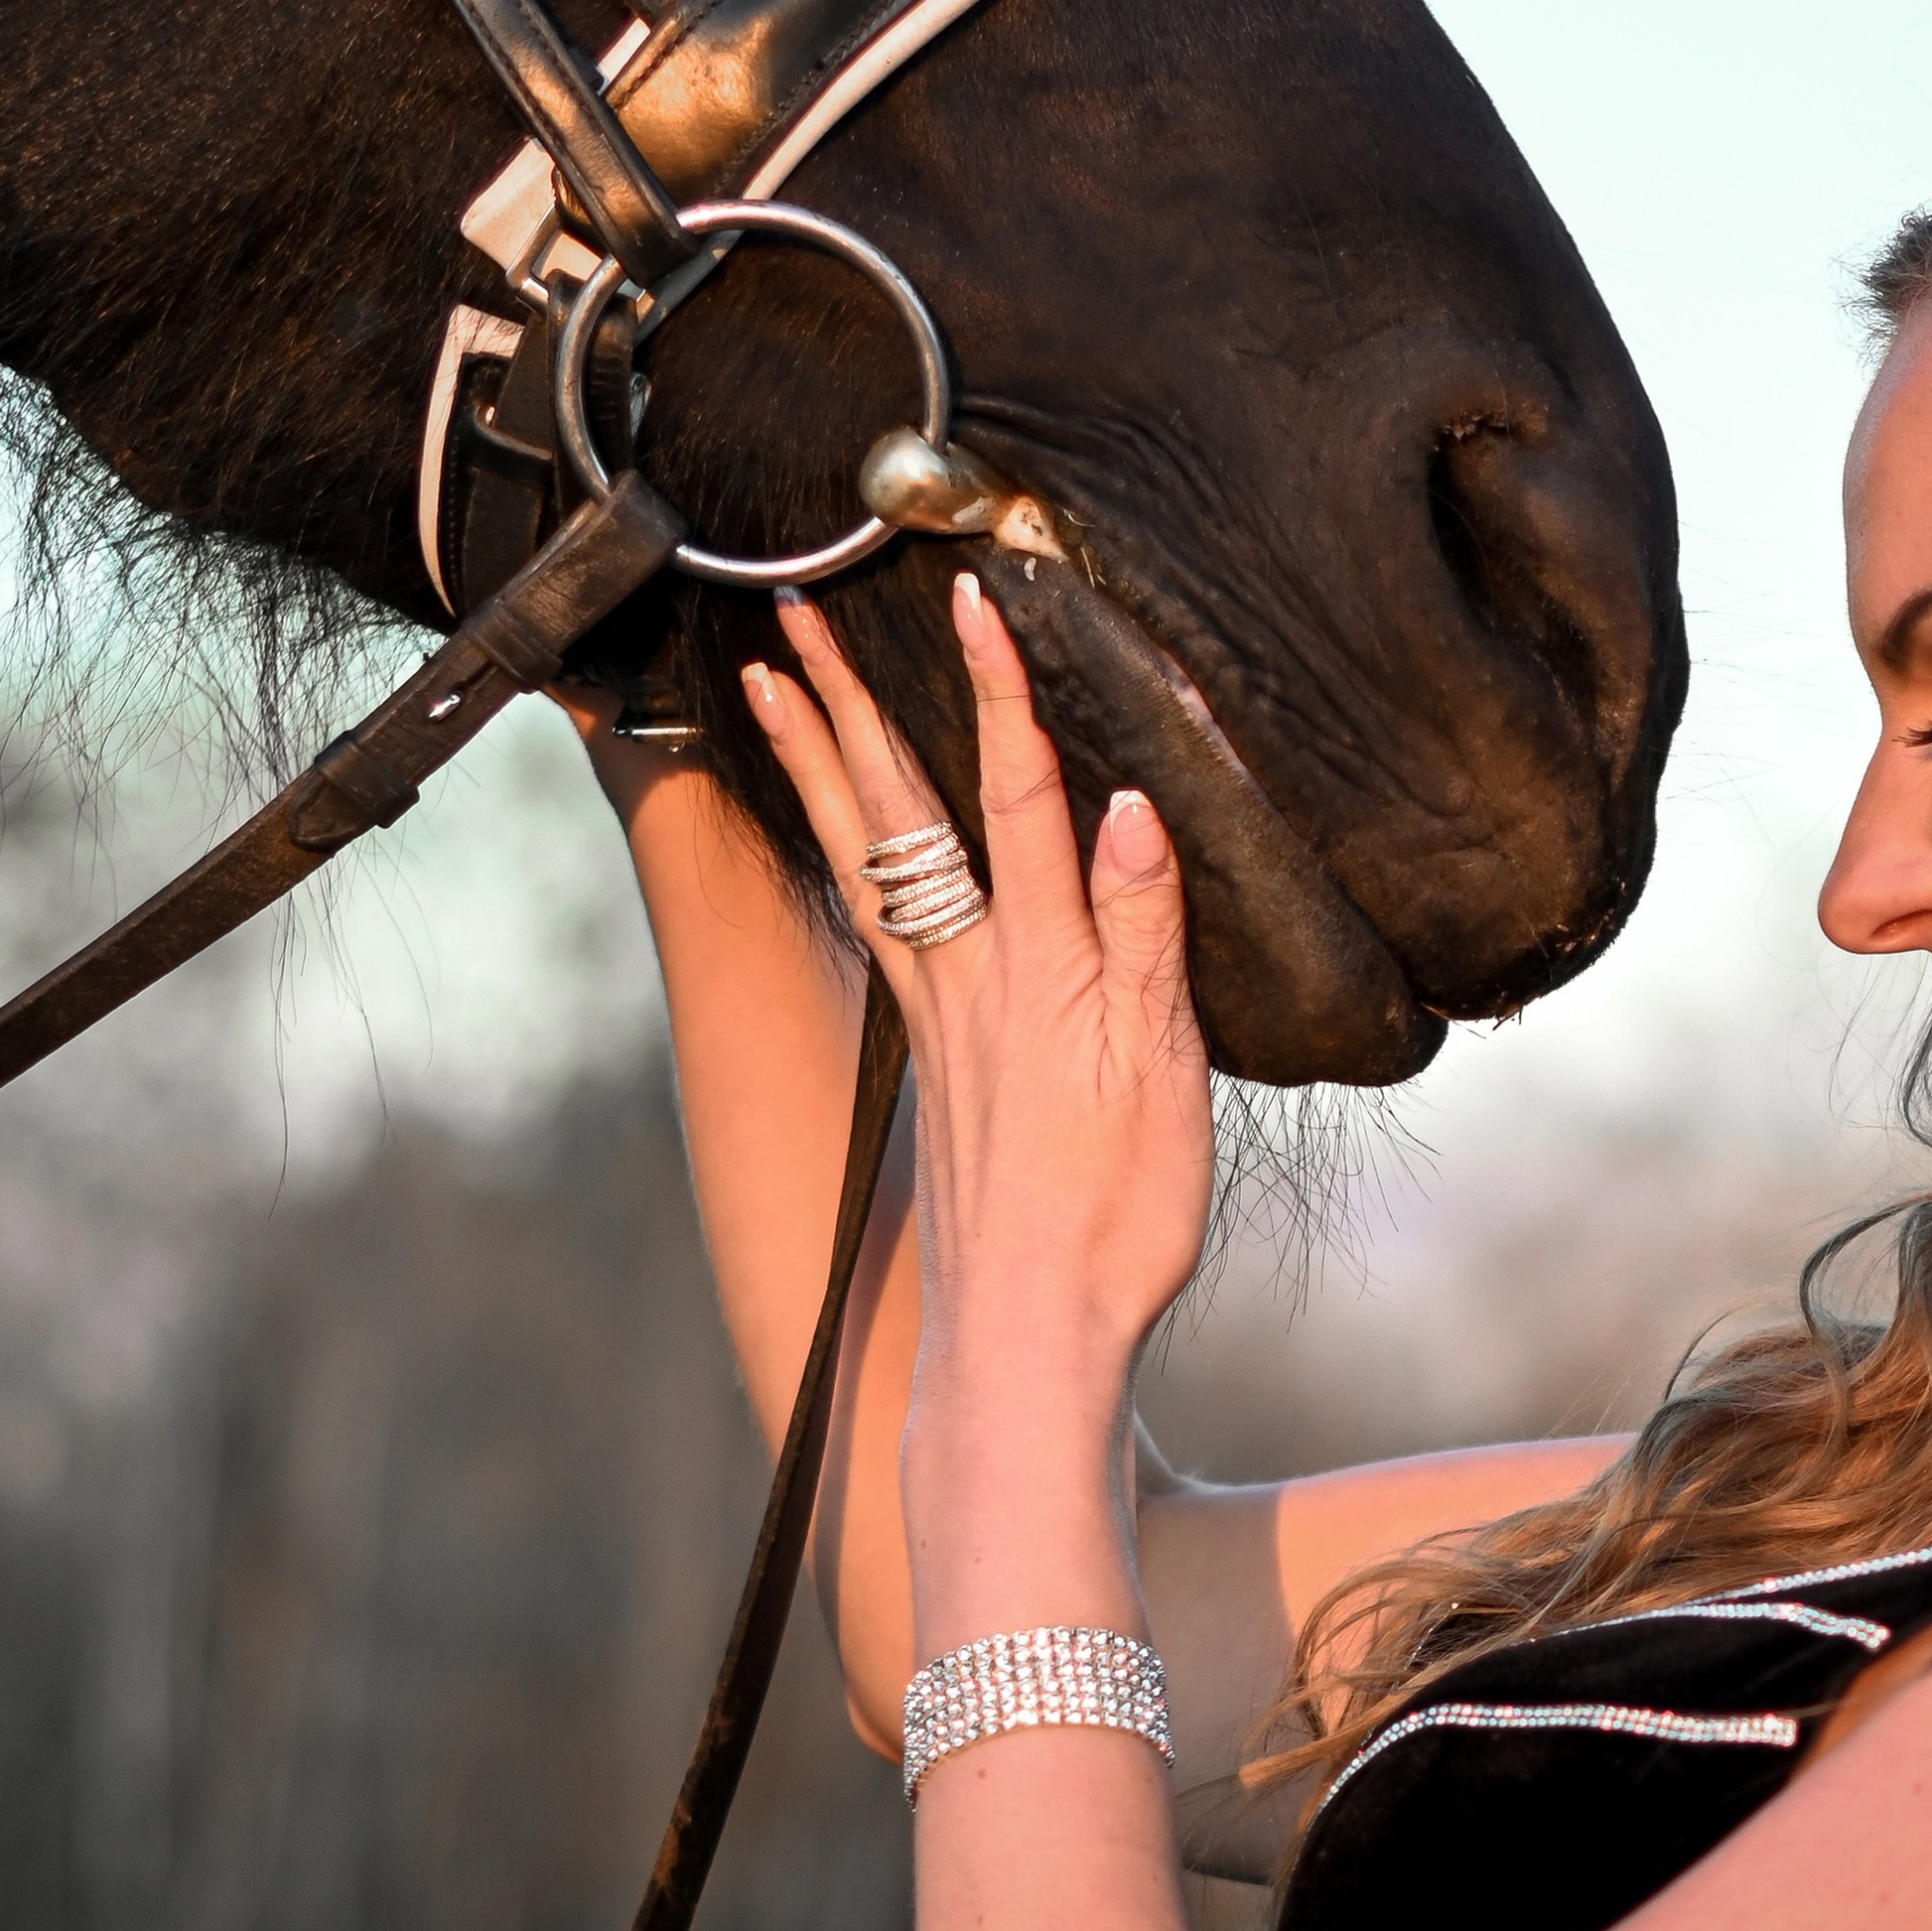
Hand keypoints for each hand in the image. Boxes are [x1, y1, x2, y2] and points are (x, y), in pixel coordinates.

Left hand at [744, 578, 1215, 1430]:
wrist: (1027, 1332)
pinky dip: (839, 842)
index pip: (1017, 796)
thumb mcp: (1163, 1071)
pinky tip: (834, 826)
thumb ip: (1146, 932)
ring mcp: (936, 1006)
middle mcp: (968, 969)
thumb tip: (1132, 805)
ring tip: (768, 686)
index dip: (999, 692)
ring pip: (862, 852)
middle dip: (845, 699)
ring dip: (815, 759)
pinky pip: (869, 912)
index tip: (972, 598)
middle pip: (898, 807)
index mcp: (1040, 962)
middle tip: (790, 610)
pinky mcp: (926, 1046)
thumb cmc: (1115, 1213)